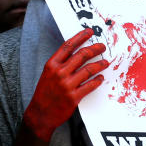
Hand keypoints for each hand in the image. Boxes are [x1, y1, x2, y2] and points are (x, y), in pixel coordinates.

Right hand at [23, 27, 107, 141]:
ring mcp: (67, 85)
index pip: (68, 46)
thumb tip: (77, 54)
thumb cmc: (44, 93)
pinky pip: (90, 85)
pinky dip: (97, 80)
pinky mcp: (74, 97)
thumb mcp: (47, 74)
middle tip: (102, 46)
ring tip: (105, 62)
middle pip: (82, 55)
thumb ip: (60, 64)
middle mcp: (59, 73)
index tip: (89, 32)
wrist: (40, 114)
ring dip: (100, 64)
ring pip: (89, 69)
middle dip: (95, 48)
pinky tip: (100, 78)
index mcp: (52, 65)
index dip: (80, 37)